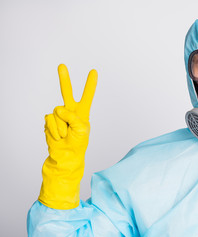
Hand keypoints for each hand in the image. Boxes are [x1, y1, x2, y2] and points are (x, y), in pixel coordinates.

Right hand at [38, 64, 97, 209]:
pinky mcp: (49, 121)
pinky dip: (54, 129)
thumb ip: (73, 116)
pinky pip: (50, 119)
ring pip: (57, 112)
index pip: (87, 96)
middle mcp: (70, 111)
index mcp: (82, 113)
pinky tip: (58, 136)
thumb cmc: (78, 144)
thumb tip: (58, 110)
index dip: (90, 84)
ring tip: (65, 135)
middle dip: (64, 79)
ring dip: (61, 126)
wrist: (65, 156)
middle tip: (62, 65)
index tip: (94, 71)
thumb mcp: (81, 129)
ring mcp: (59, 116)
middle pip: (67, 93)